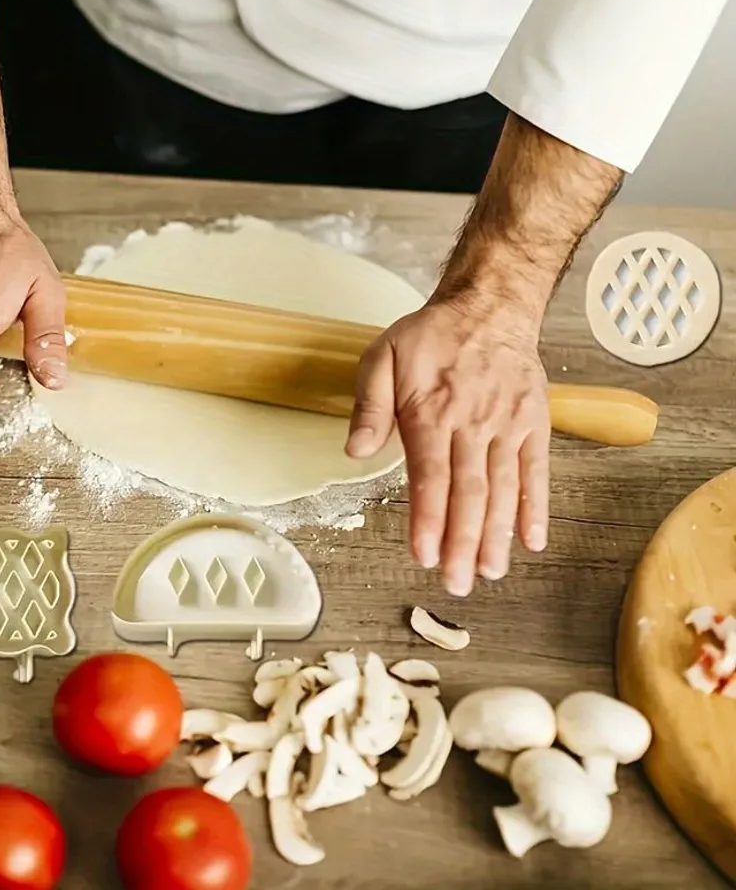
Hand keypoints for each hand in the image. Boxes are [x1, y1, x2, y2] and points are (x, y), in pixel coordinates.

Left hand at [345, 296, 549, 595]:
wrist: (490, 308)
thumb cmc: (432, 338)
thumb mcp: (382, 357)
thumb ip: (369, 406)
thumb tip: (355, 451)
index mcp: (432, 412)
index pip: (430, 477)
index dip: (428, 519)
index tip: (423, 555)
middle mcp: (473, 424)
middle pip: (469, 492)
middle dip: (461, 542)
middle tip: (455, 583)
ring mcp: (508, 426)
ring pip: (503, 488)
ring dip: (496, 534)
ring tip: (488, 572)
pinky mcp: (533, 424)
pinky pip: (537, 471)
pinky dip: (536, 507)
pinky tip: (531, 541)